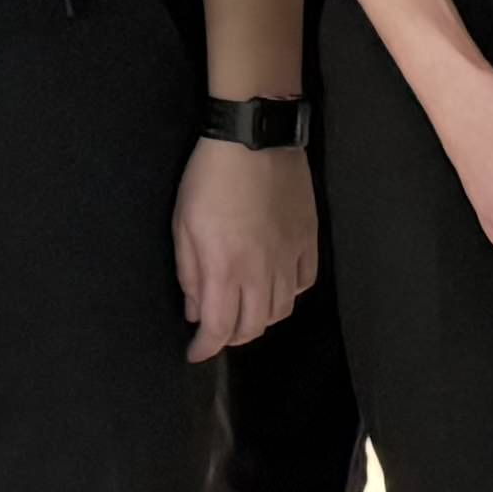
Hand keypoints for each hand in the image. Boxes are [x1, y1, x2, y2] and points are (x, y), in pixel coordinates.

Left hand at [175, 134, 320, 361]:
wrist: (254, 139)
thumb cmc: (209, 179)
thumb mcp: (184, 226)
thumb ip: (190, 274)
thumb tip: (196, 310)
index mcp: (225, 269)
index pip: (218, 328)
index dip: (205, 348)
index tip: (195, 352)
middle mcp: (261, 272)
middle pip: (253, 327)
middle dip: (230, 337)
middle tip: (216, 330)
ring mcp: (289, 257)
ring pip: (281, 311)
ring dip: (259, 319)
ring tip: (244, 310)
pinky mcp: (308, 240)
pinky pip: (304, 284)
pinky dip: (288, 295)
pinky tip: (275, 287)